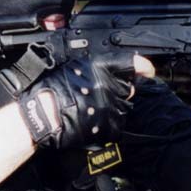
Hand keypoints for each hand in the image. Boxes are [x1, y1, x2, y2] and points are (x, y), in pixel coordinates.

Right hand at [19, 52, 134, 149]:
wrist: (42, 115)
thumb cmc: (52, 91)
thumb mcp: (75, 67)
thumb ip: (99, 68)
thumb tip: (119, 70)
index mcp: (100, 68)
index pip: (130, 64)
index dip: (142, 67)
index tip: (148, 71)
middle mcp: (108, 86)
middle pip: (128, 91)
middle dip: (119, 94)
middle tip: (100, 97)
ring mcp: (109, 107)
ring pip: (123, 109)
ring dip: (113, 110)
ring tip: (92, 110)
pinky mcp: (108, 126)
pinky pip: (117, 126)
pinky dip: (109, 126)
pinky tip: (94, 122)